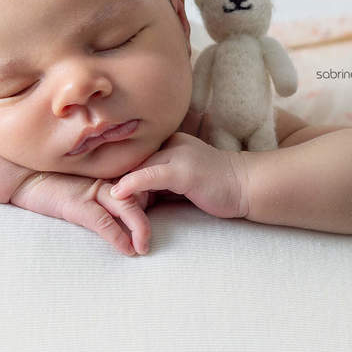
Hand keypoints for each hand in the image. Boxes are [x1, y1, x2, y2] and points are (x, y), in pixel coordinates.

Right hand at [9, 171, 153, 256]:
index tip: (155, 223)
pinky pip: (103, 221)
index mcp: (107, 176)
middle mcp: (104, 180)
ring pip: (127, 207)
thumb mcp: (81, 189)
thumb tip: (119, 216)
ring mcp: (91, 190)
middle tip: (151, 242)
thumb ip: (100, 197)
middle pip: (139, 195)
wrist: (21, 177)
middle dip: (149, 220)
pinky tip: (126, 249)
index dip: (151, 203)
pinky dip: (117, 236)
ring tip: (143, 248)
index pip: (139, 188)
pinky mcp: (77, 204)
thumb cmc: (50, 185)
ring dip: (140, 229)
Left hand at [110, 132, 248, 219]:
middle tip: (106, 206)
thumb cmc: (215, 186)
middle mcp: (170, 144)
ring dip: (121, 192)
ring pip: (137, 169)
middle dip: (116, 185)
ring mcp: (177, 155)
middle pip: (132, 164)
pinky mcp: (183, 171)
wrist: (246, 186)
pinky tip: (117, 194)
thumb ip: (156, 182)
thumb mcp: (179, 181)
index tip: (105, 195)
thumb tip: (128, 194)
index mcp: (167, 144)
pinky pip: (150, 175)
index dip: (119, 178)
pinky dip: (132, 185)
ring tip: (110, 208)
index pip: (134, 159)